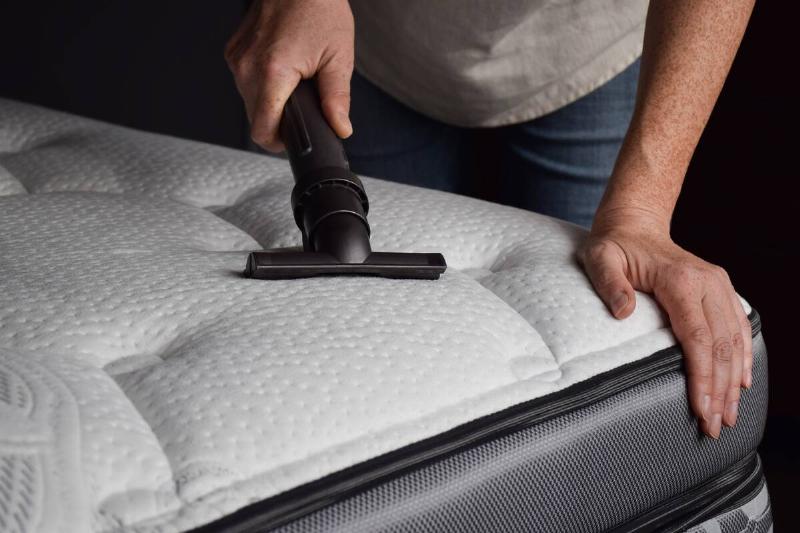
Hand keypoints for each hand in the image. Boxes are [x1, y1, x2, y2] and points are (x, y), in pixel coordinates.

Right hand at [224, 0, 353, 151]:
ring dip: (270, 102)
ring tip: (293, 83)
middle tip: (302, 105)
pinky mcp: (233, 52)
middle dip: (279, 121)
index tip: (293, 140)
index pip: (263, 130)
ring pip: (250, 103)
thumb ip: (337, 99)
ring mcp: (237, 59)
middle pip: (256, 120)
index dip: (279, 142)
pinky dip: (262, 84)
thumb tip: (340, 128)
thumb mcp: (338, 57)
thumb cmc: (319, 8)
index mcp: (273, 72)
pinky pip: (245, 83)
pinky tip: (281, 69)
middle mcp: (248, 67)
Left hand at [578, 210, 751, 438]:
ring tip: (730, 415)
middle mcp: (707, 282)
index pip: (697, 337)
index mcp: (680, 280)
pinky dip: (742, 356)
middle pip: (720, 345)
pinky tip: (741, 382)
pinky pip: (738, 326)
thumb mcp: (600, 258)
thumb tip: (622, 313)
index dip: (701, 376)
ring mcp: (717, 284)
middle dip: (720, 389)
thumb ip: (610, 284)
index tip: (701, 408)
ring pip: (734, 339)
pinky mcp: (719, 289)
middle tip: (716, 426)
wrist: (635, 222)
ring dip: (734, 380)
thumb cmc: (613, 244)